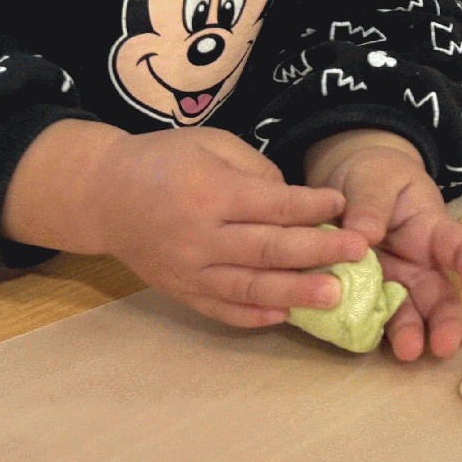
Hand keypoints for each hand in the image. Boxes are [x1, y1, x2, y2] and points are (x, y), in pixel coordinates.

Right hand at [82, 126, 362, 329]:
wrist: (103, 195)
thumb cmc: (165, 160)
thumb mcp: (212, 145)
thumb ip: (256, 172)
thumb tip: (297, 202)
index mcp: (211, 192)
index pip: (272, 205)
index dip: (311, 206)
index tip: (343, 204)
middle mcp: (200, 237)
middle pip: (268, 249)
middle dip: (318, 251)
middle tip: (358, 253)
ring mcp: (188, 270)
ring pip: (248, 287)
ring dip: (294, 293)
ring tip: (333, 295)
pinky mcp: (179, 292)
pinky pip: (220, 310)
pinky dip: (253, 316)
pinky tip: (286, 316)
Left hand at [306, 130, 461, 361]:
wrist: (345, 187)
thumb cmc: (373, 177)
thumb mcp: (374, 179)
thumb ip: (370, 204)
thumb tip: (364, 235)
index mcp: (430, 229)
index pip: (460, 245)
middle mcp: (418, 264)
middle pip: (441, 294)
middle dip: (447, 321)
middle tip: (444, 345)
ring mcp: (392, 284)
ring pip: (409, 313)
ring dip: (411, 333)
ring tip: (407, 353)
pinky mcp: (365, 297)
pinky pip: (369, 317)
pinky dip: (367, 330)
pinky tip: (362, 341)